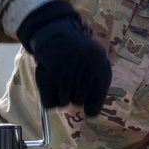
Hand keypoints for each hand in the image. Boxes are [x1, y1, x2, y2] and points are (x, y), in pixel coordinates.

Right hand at [16, 0, 111, 115]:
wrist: (59, 34)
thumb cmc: (82, 53)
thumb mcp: (100, 64)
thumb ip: (100, 87)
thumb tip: (91, 114)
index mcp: (100, 73)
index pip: (94, 107)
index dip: (90, 107)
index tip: (88, 103)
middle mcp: (83, 76)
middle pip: (77, 104)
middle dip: (74, 95)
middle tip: (71, 79)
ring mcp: (65, 77)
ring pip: (62, 103)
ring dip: (60, 95)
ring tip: (61, 79)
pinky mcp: (48, 77)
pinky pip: (49, 102)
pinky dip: (49, 99)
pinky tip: (51, 86)